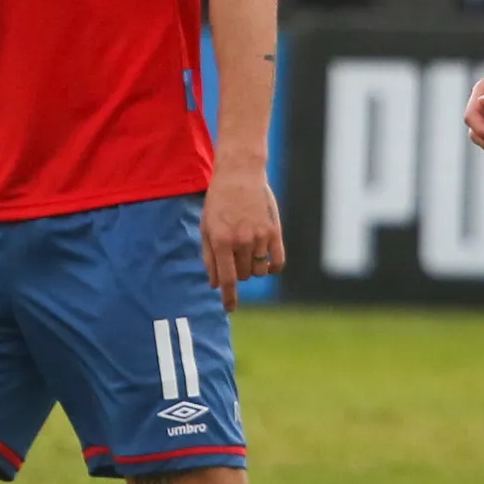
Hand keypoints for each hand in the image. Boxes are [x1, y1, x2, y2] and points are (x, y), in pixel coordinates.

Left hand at [201, 160, 284, 312]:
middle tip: (234, 256)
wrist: (240, 174)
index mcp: (221, 241)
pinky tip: (266, 262)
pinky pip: (277, 262)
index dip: (228, 297)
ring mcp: (260, 237)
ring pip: (259, 271)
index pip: (227, 279)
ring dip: (253, 268)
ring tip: (247, 250)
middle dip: (237, 273)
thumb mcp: (206, 227)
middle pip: (243, 275)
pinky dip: (272, 267)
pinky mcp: (275, 231)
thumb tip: (214, 284)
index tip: (230, 309)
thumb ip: (209, 257)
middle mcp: (242, 241)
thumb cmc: (218, 201)